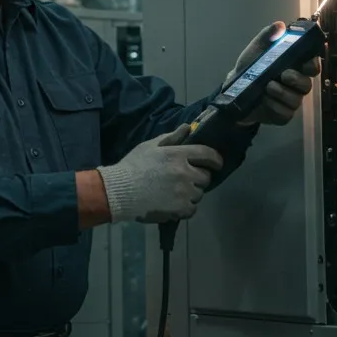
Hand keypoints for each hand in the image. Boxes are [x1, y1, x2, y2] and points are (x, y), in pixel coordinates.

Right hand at [97, 124, 224, 223]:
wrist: (119, 191)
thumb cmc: (133, 166)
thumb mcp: (150, 146)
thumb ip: (171, 137)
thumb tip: (188, 127)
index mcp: (178, 155)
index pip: (207, 154)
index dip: (216, 159)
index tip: (216, 164)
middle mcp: (185, 172)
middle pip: (205, 177)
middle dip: (199, 177)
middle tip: (187, 179)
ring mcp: (184, 192)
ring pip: (199, 193)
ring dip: (192, 193)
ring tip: (177, 193)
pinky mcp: (180, 208)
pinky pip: (193, 208)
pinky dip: (186, 207)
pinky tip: (175, 205)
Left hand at [226, 21, 320, 126]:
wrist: (234, 91)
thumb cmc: (250, 69)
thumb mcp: (256, 50)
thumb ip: (267, 37)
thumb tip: (279, 25)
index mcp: (295, 67)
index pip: (313, 66)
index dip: (313, 64)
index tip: (306, 62)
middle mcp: (296, 85)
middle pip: (307, 85)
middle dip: (297, 79)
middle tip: (284, 75)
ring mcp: (290, 101)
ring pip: (296, 100)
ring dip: (282, 93)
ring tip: (267, 87)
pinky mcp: (282, 115)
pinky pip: (285, 113)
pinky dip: (275, 107)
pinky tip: (264, 100)